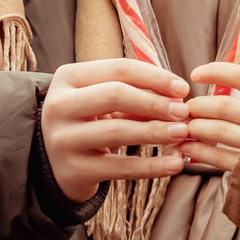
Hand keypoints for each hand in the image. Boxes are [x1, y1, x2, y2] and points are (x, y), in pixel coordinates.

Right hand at [40, 58, 192, 203]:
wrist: (56, 161)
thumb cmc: (89, 120)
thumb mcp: (104, 99)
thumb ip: (135, 93)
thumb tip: (178, 97)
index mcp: (68, 78)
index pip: (118, 69)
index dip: (155, 77)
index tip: (183, 88)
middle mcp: (58, 106)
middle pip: (115, 95)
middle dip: (154, 102)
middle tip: (184, 111)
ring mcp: (63, 139)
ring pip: (117, 131)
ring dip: (155, 131)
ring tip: (182, 132)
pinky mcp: (73, 170)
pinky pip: (119, 168)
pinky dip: (151, 166)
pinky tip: (174, 164)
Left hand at [181, 62, 239, 173]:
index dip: (216, 72)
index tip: (196, 73)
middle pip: (225, 106)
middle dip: (199, 105)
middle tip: (185, 108)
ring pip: (219, 132)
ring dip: (197, 128)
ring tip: (183, 128)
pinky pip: (222, 158)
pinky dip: (203, 153)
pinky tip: (191, 150)